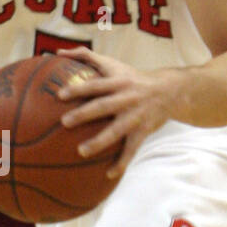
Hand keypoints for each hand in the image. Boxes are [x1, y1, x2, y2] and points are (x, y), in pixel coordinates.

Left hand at [57, 48, 175, 179]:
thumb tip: (57, 52)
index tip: (60, 95)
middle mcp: (127, 98)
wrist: (169, 90)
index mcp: (118, 82)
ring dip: (99, 141)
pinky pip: (132, 149)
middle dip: (84, 114)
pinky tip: (110, 174)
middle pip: (104, 106)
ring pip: (117, 131)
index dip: (79, 89)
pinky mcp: (143, 131)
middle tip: (64, 122)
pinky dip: (122, 162)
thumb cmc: (132, 77)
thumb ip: (85, 56)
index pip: (95, 84)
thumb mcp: (113, 64)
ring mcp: (136, 116)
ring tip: (81, 151)